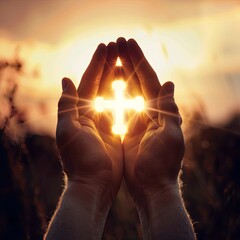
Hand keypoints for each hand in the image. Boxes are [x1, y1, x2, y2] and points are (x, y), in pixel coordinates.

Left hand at [57, 43, 122, 197]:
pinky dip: (124, 97)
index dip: (97, 64)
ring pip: (110, 94)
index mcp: (79, 112)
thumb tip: (65, 79)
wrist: (94, 184)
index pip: (89, 82)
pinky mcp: (114, 131)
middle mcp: (90, 114)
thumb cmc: (80, 160)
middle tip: (117, 46)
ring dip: (116, 77)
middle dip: (107, 65)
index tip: (106, 47)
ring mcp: (103, 122)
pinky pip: (120, 109)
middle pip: (100, 84)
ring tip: (123, 61)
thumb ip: (66, 105)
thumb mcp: (67, 132)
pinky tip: (130, 87)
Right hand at [118, 38, 193, 238]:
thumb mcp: (171, 137)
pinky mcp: (129, 130)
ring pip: (130, 92)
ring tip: (112, 58)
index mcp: (160, 111)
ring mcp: (139, 120)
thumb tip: (169, 82)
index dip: (138, 61)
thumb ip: (170, 110)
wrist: (150, 187)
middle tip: (116, 43)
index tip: (126, 44)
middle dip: (128, 62)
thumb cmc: (161, 165)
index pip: (149, 80)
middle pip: (139, 82)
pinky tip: (110, 86)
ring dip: (122, 74)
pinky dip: (117, 95)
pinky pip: (122, 107)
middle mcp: (151, 112)